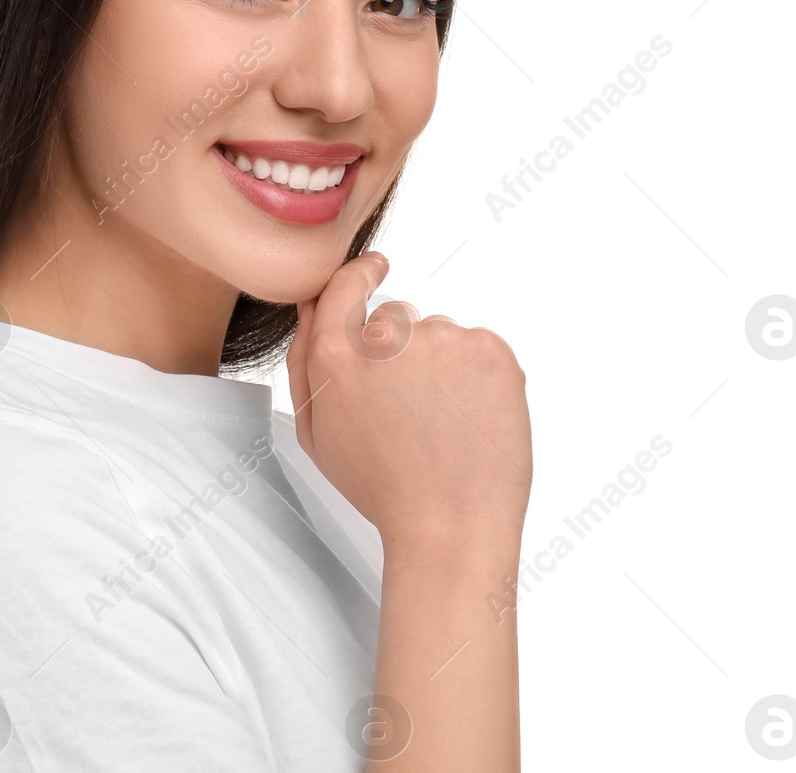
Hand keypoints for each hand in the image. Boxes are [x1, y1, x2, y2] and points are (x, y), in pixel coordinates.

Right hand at [285, 251, 531, 551]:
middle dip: (405, 351)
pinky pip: (480, 345)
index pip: (344, 286)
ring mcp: (444, 341)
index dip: (360, 274)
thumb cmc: (382, 487)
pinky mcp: (491, 350)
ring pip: (441, 334)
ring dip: (443, 365)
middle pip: (398, 318)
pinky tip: (469, 417)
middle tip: (414, 410)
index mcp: (337, 357)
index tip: (374, 267)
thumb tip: (312, 304)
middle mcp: (388, 339)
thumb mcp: (317, 432)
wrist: (451, 527)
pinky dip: (478, 374)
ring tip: (444, 423)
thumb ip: (304, 360)